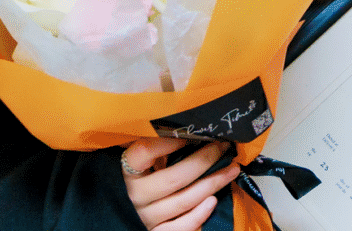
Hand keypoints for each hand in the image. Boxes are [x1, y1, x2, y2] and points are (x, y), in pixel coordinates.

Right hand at [122, 138, 238, 229]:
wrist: (121, 214)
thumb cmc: (134, 181)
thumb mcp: (135, 164)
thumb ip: (150, 150)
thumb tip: (180, 130)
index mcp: (126, 171)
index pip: (143, 152)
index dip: (167, 142)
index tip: (188, 134)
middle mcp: (136, 195)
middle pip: (173, 178)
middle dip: (203, 161)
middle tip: (221, 147)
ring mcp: (148, 217)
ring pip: (184, 202)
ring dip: (211, 185)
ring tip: (230, 170)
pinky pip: (182, 227)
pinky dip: (200, 214)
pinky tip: (213, 200)